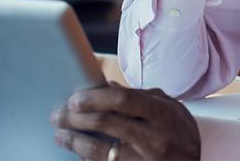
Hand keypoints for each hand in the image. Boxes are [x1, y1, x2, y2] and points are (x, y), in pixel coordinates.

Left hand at [50, 82, 200, 160]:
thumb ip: (141, 97)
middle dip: (75, 117)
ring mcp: (144, 159)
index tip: (75, 99)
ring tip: (61, 134)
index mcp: (162, 113)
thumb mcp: (170, 109)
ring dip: (73, 140)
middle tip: (59, 115)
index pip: (123, 99)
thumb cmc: (181, 134)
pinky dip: (85, 157)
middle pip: (105, 122)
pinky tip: (78, 151)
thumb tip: (107, 86)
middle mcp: (154, 137)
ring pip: (98, 150)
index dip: (94, 98)